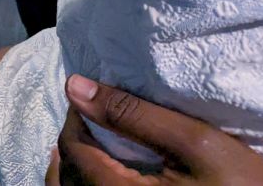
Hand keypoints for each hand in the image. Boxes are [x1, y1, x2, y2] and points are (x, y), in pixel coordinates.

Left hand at [44, 74, 262, 184]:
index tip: (91, 97)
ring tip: (88, 147)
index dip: (76, 118)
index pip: (72, 150)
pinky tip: (103, 176)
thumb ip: (132, 114)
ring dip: (72, 172)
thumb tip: (76, 86)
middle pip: (65, 180)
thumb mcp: (197, 144)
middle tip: (88, 119)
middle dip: (70, 146)